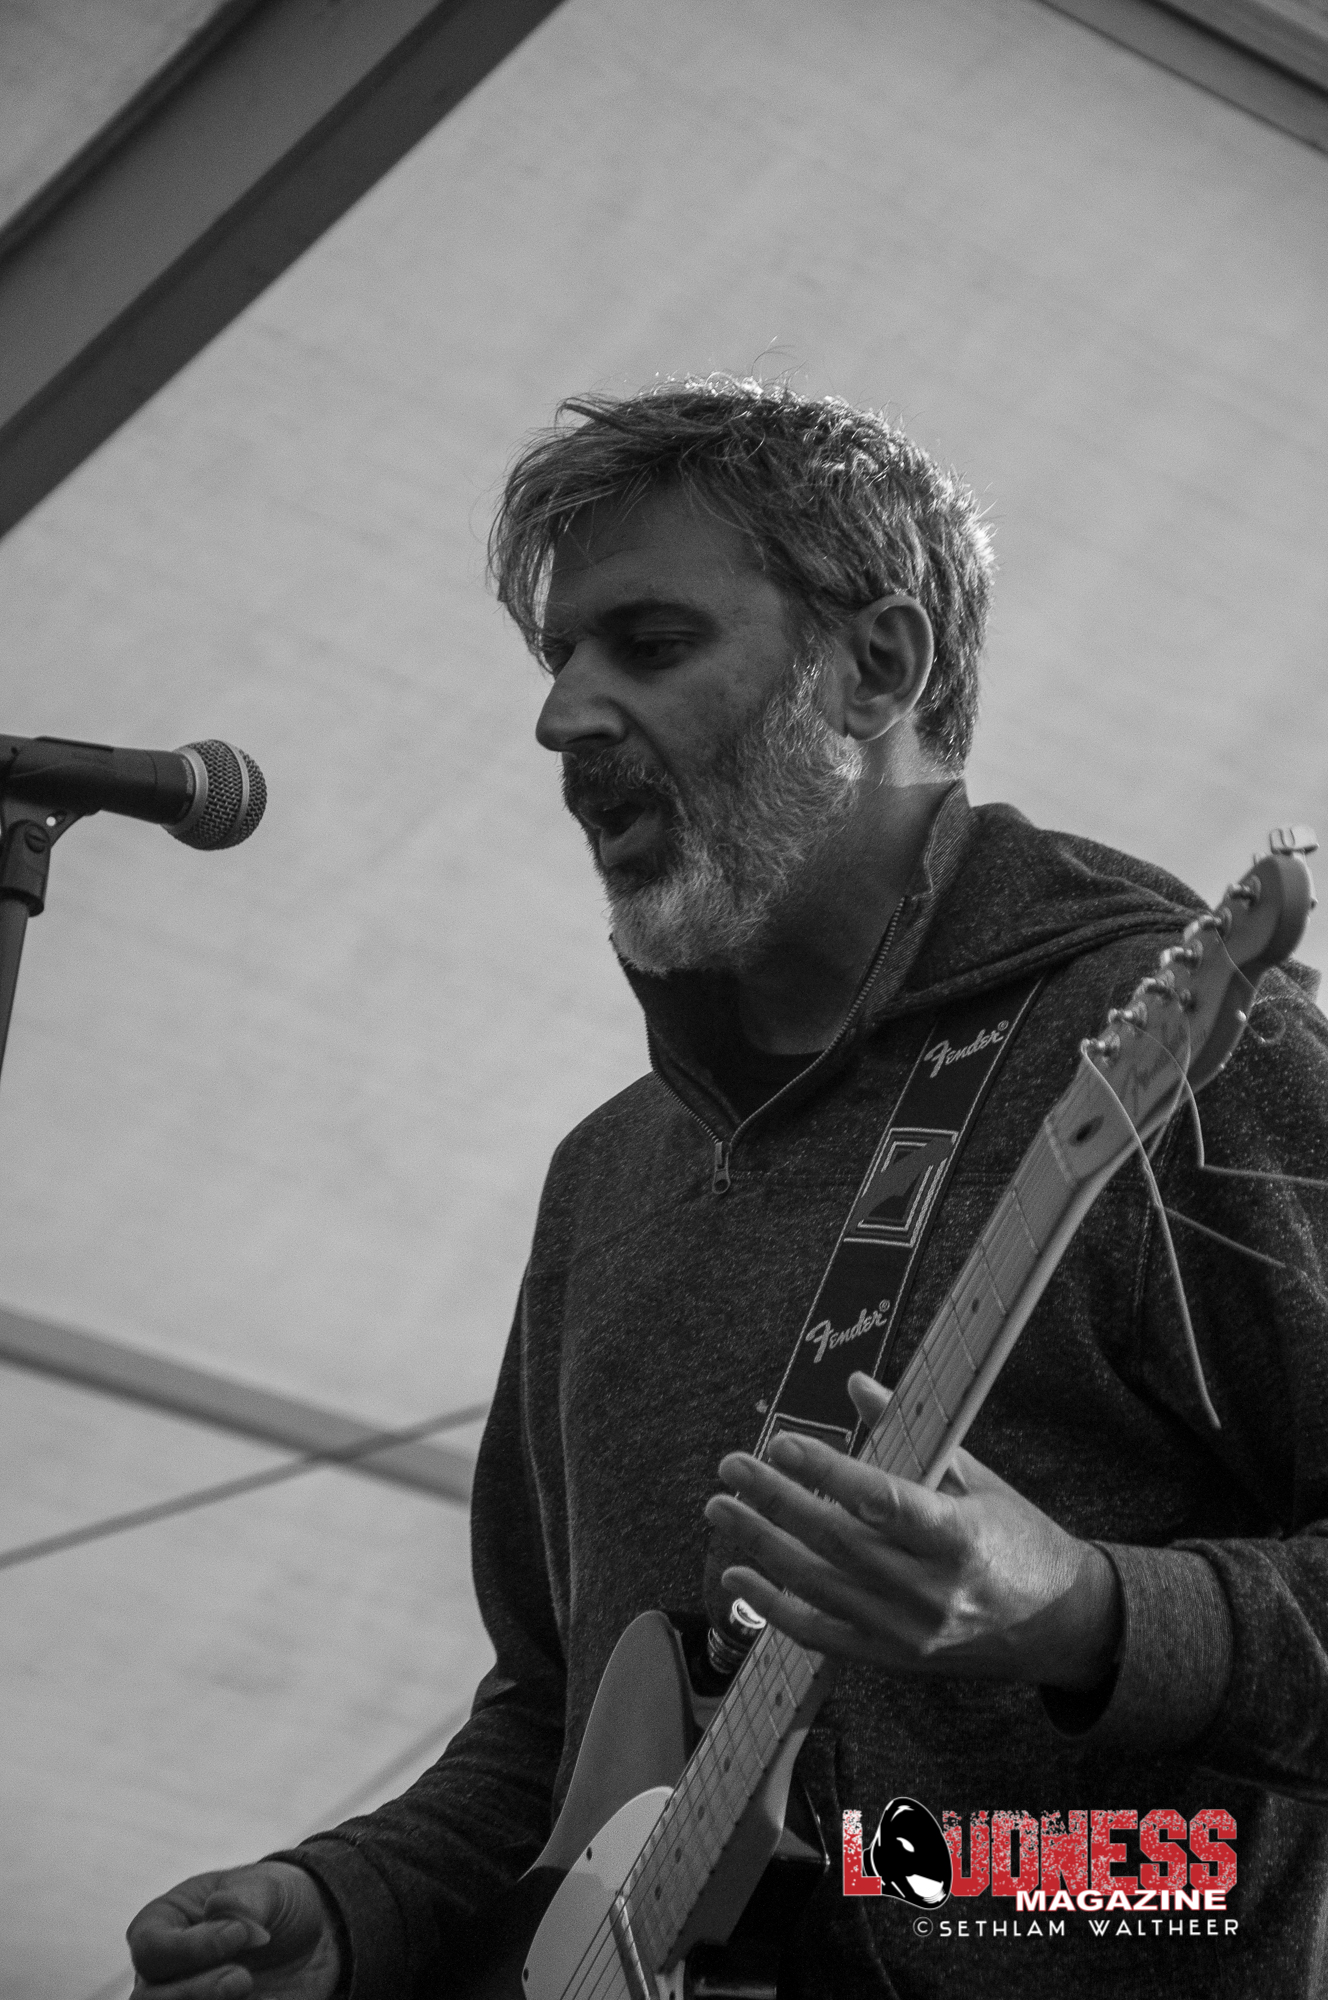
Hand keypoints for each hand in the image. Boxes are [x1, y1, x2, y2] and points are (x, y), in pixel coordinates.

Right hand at [127, 1861, 341, 1999]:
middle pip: (149, 1999)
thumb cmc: (276, 1901)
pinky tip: (268, 1999)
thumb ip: (244, 1899)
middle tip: (242, 1978)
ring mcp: (188, 1999)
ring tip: (249, 1986)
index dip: (189, 1948)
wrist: (310, 1936)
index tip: (239, 1934)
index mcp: (166, 1921)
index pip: (149, 1947)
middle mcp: (166, 1971)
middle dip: (192, 1992)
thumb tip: (216, 1906)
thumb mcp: (270, 1888)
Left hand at [704, 1372, 1120, 1689]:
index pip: (881, 1500)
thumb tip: (857, 1383)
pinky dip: (773, 1608)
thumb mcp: (979, 1478)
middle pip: (836, 1541)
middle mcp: (930, 1589)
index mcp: (959, 1536)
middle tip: (731, 1467)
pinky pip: (821, 1634)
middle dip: (775, 1501)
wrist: (1058, 1624)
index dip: (827, 1472)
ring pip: (818, 1587)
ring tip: (720, 1510)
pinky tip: (738, 1576)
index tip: (781, 1442)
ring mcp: (908, 1630)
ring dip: (761, 1546)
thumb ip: (914, 1435)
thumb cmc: (1015, 1537)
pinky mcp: (892, 1657)